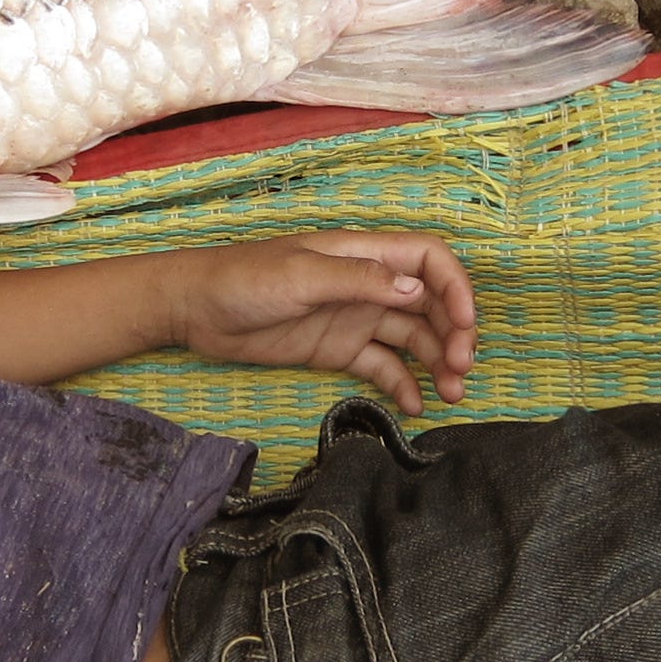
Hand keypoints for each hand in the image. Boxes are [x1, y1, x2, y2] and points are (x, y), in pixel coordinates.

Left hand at [173, 234, 477, 414]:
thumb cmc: (243, 280)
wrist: (195, 309)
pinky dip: (403, 384)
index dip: (456, 287)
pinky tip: (415, 406)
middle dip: (454, 332)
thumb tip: (416, 290)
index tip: (465, 325)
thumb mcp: (300, 276)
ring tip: (451, 393)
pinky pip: (382, 366)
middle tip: (460, 369)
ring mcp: (355, 318)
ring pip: (413, 337)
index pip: (429, 260)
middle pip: (430, 303)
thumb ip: (357, 281)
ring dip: (437, 362)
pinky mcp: (338, 350)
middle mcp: (368, 285)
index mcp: (363, 255)